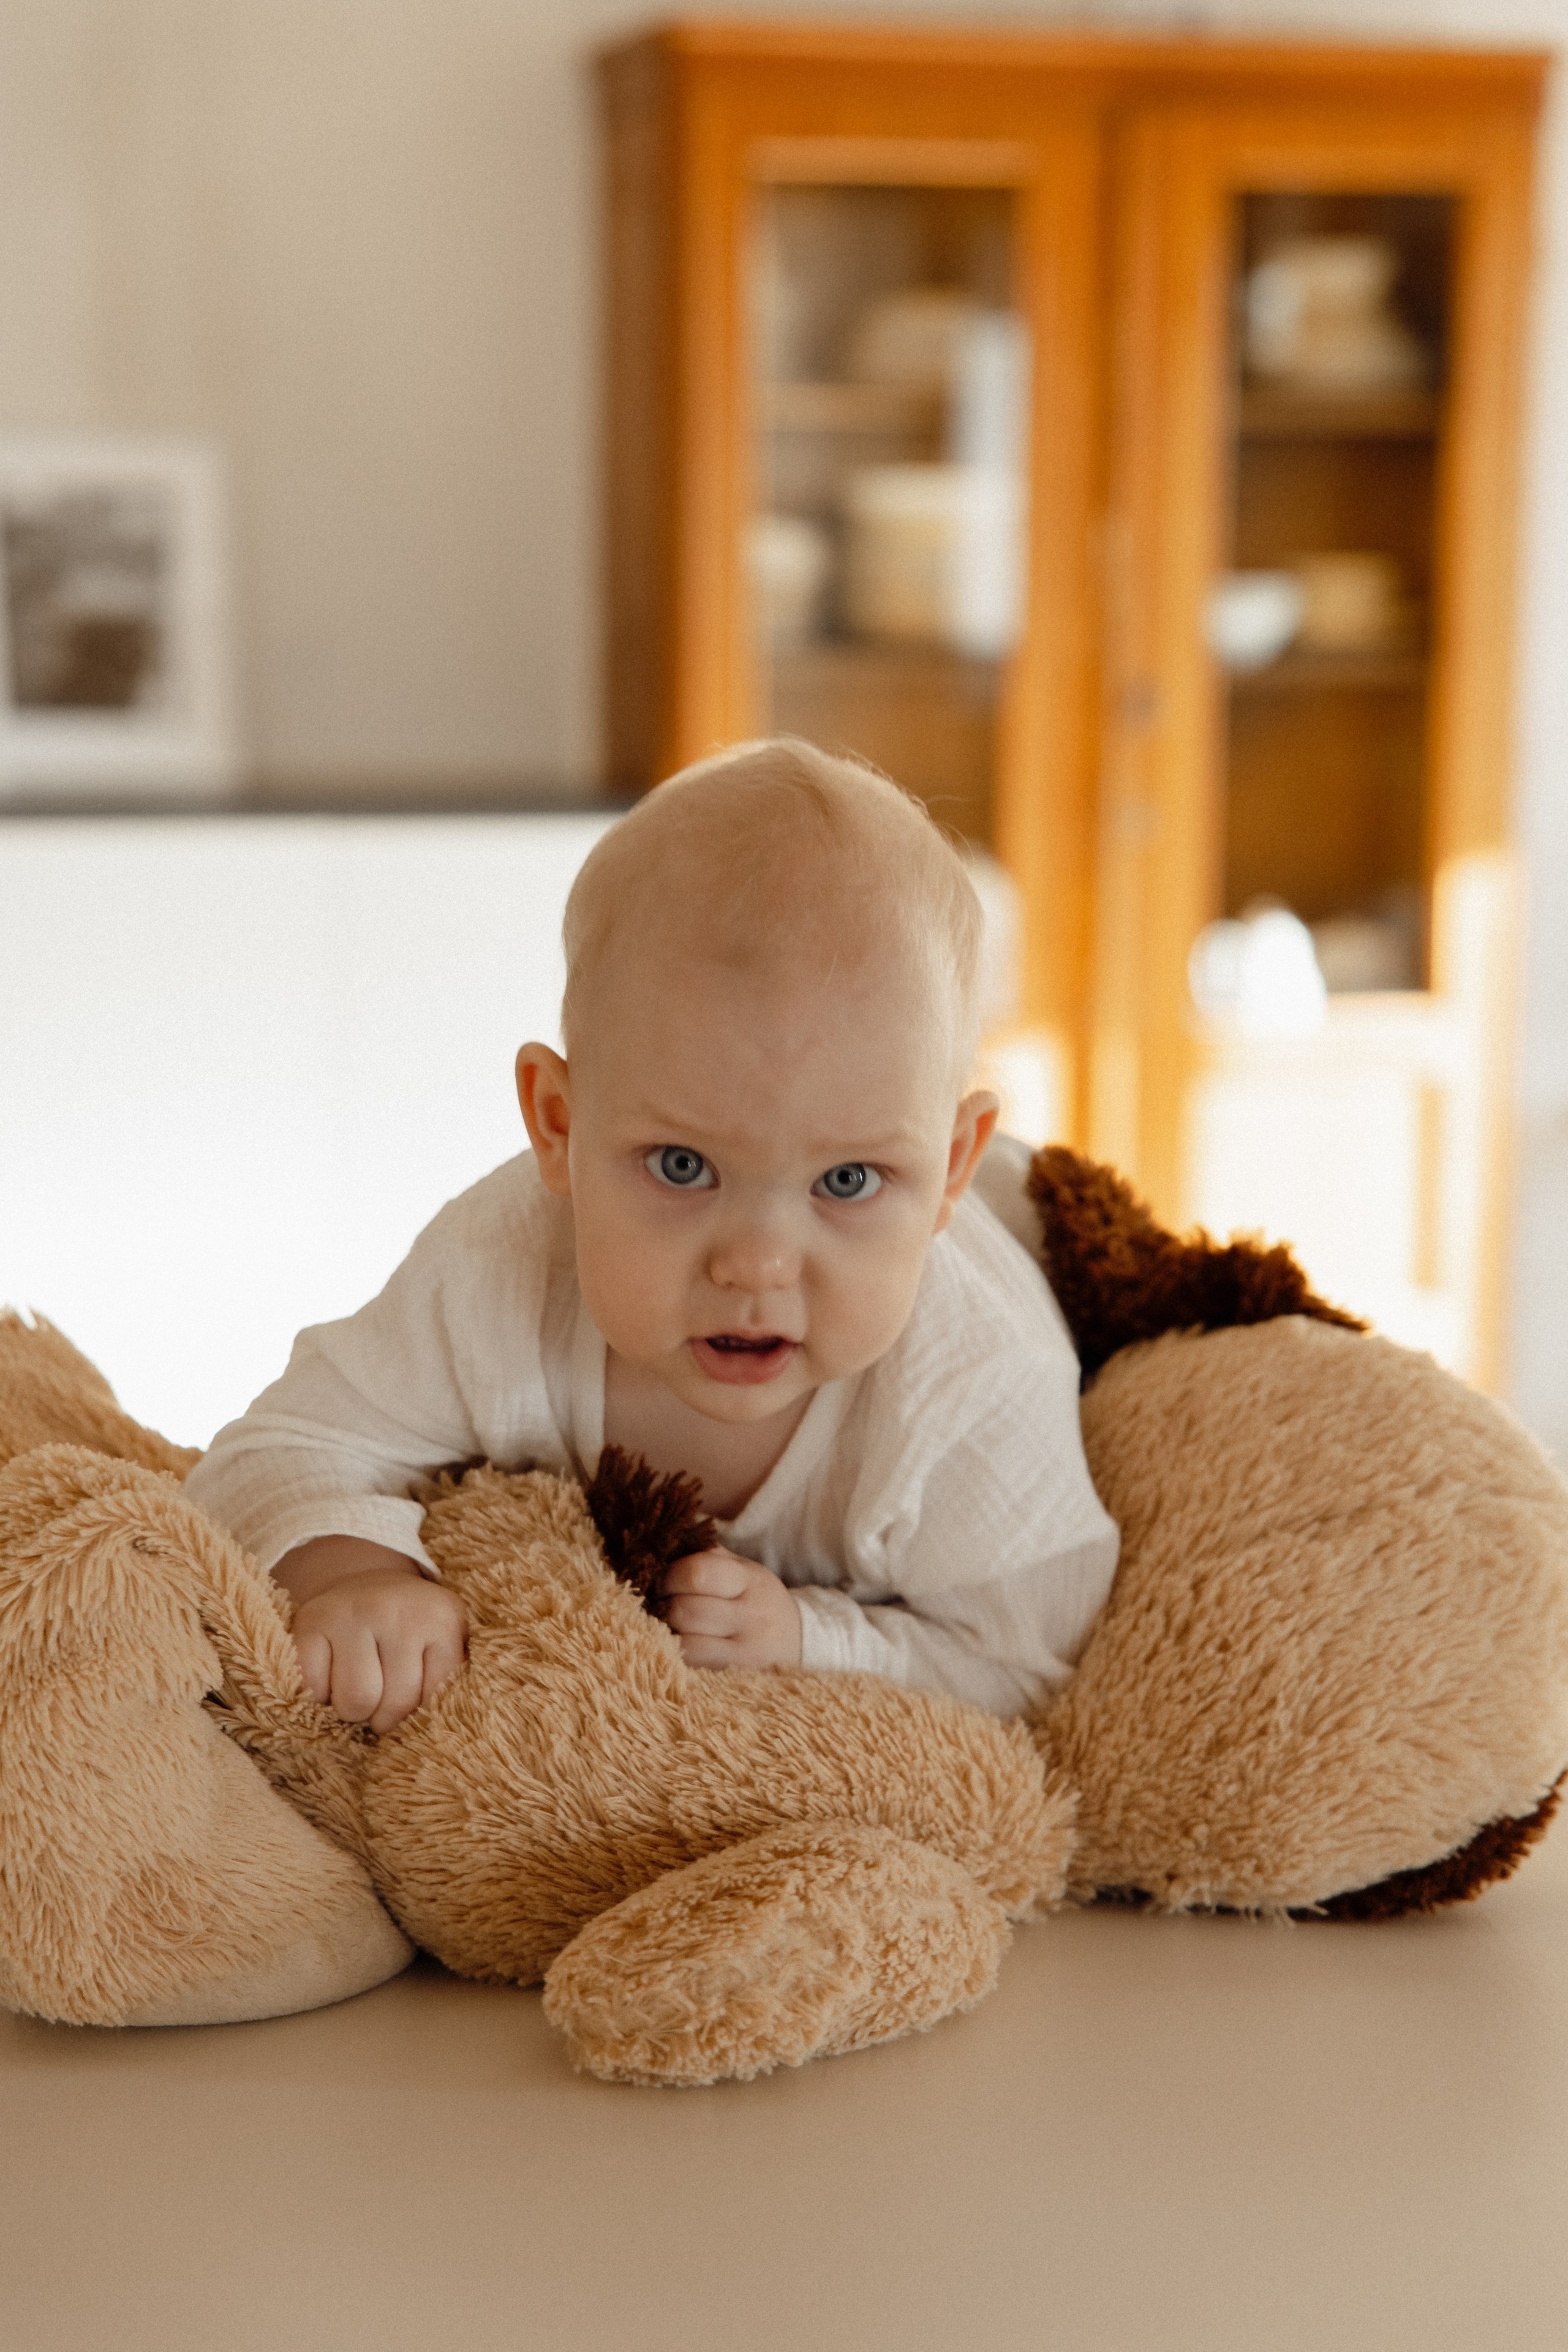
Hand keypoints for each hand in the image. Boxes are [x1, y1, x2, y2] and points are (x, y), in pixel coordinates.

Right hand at [273, 1535, 466, 1733]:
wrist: (363, 1583)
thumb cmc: (409, 1630)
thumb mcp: (444, 1643)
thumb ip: (450, 1682)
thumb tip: (443, 1739)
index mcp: (442, 1617)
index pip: (436, 1697)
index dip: (421, 1710)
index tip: (415, 1697)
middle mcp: (397, 1610)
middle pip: (394, 1705)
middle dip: (385, 1716)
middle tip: (381, 1696)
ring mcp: (351, 1613)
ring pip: (354, 1703)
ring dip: (352, 1710)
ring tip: (357, 1689)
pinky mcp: (311, 1622)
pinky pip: (314, 1690)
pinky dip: (318, 1696)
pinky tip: (329, 1677)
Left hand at [658, 1546, 802, 1671]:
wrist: (798, 1640)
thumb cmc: (755, 1599)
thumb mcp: (742, 1570)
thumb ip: (707, 1555)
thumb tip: (663, 1538)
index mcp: (749, 1579)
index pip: (698, 1573)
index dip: (668, 1576)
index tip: (659, 1580)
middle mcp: (751, 1615)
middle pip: (686, 1611)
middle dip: (662, 1606)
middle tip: (656, 1605)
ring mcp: (746, 1650)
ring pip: (686, 1643)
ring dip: (665, 1634)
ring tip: (664, 1626)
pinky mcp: (738, 1676)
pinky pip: (693, 1668)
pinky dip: (677, 1655)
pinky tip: (676, 1647)